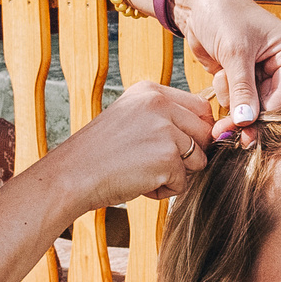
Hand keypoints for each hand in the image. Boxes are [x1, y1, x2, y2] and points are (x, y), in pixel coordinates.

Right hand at [41, 80, 215, 206]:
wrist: (71, 175)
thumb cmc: (99, 154)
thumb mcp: (131, 119)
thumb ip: (165, 118)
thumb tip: (209, 132)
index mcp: (150, 91)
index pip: (199, 107)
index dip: (195, 132)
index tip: (176, 146)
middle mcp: (159, 104)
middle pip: (204, 132)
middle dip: (189, 154)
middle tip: (155, 163)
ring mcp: (165, 130)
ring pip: (198, 160)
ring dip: (176, 174)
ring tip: (143, 172)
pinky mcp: (168, 158)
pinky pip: (183, 183)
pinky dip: (163, 190)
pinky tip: (138, 183)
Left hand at [170, 0, 280, 139]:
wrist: (197, 3)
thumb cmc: (222, 14)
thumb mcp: (234, 52)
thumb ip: (242, 89)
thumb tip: (246, 121)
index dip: (264, 115)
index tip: (244, 131)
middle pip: (269, 105)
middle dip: (245, 113)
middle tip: (225, 130)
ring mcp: (263, 73)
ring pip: (251, 105)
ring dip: (232, 97)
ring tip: (221, 73)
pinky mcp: (245, 77)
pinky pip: (237, 99)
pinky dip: (225, 92)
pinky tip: (219, 73)